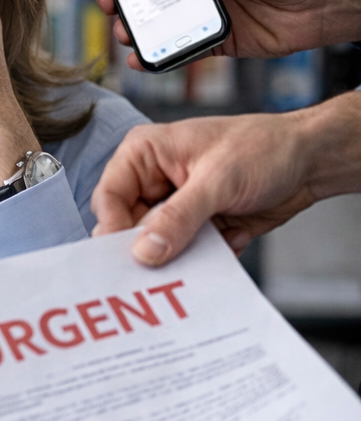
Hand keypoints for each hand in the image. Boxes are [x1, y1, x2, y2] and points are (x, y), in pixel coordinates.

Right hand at [91, 92, 360, 265]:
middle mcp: (153, 181)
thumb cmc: (264, 149)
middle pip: (127, 228)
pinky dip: (202, 260)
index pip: (109, 198)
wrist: (311, 161)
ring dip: (179, 257)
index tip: (129, 260)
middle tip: (160, 271)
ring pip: (157, 247)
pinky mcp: (196, 228)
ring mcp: (175, 207)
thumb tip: (144, 252)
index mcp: (144, 154)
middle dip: (149, 250)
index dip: (114, 230)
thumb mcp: (217, 181)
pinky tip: (225, 246)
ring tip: (201, 255)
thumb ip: (178, 217)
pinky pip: (184, 255)